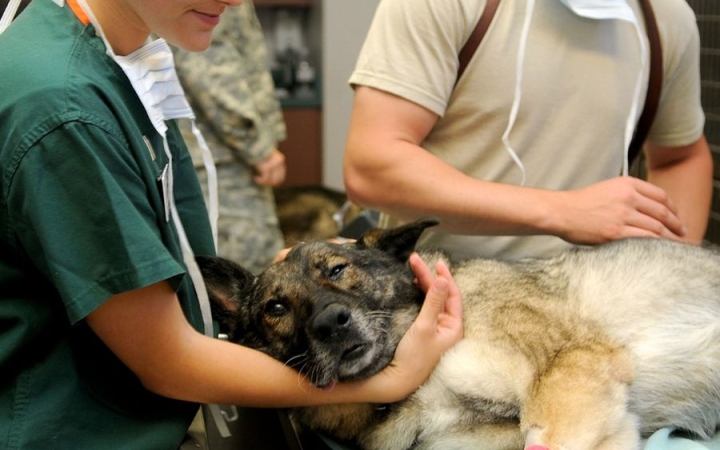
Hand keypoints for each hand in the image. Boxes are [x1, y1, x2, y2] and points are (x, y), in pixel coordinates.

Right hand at [253, 149, 285, 185]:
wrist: (251, 142)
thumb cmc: (258, 150)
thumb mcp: (267, 157)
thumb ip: (271, 166)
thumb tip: (272, 180)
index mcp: (280, 160)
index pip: (281, 177)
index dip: (274, 182)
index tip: (265, 182)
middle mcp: (279, 162)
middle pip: (277, 180)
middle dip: (268, 183)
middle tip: (260, 182)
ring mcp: (273, 164)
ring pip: (271, 180)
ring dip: (263, 182)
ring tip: (257, 179)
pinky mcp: (266, 166)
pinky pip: (265, 178)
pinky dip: (260, 180)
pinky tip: (255, 178)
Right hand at [368, 253, 462, 402]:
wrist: (396, 380)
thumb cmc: (413, 357)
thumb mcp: (424, 327)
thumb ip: (433, 302)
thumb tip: (442, 280)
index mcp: (454, 327)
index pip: (453, 295)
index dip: (445, 277)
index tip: (436, 262)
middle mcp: (447, 327)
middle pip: (440, 295)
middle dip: (429, 277)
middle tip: (415, 259)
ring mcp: (435, 330)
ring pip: (432, 300)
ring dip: (424, 284)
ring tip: (413, 268)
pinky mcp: (423, 332)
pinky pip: (424, 308)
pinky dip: (419, 295)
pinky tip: (413, 286)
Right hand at [552, 177, 686, 244]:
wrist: (561, 212)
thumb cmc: (580, 203)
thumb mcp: (607, 188)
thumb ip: (627, 194)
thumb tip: (646, 209)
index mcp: (627, 184)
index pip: (661, 196)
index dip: (674, 208)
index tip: (677, 217)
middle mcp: (628, 197)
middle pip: (662, 212)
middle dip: (676, 224)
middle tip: (682, 233)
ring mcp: (623, 215)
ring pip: (657, 227)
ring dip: (669, 237)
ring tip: (675, 245)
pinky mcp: (616, 232)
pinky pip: (645, 239)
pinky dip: (657, 245)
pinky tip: (660, 250)